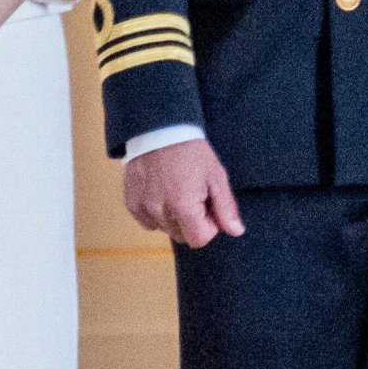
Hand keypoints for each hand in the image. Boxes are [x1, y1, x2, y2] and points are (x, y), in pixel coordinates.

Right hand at [123, 140, 244, 247]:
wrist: (159, 129)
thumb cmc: (190, 150)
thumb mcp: (215, 176)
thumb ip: (226, 208)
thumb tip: (236, 231)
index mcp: (183, 206)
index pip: (199, 239)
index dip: (209, 226)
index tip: (208, 205)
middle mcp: (159, 211)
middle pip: (182, 236)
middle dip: (191, 221)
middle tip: (194, 195)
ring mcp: (142, 208)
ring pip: (165, 229)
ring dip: (173, 217)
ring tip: (177, 190)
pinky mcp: (131, 203)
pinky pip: (148, 221)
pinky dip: (156, 212)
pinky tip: (162, 191)